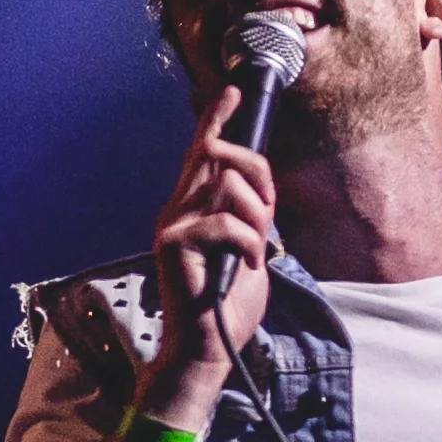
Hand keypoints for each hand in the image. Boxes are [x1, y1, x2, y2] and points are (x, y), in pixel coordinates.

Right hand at [146, 85, 275, 429]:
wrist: (206, 349)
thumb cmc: (226, 306)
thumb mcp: (248, 250)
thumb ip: (249, 218)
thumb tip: (262, 193)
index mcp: (192, 209)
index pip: (202, 151)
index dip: (217, 118)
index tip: (232, 91)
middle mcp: (176, 209)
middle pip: (217, 153)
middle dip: (257, 172)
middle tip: (269, 210)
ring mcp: (172, 224)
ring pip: (226, 183)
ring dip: (256, 216)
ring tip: (257, 249)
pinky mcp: (174, 244)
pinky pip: (226, 221)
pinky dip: (250, 242)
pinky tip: (250, 266)